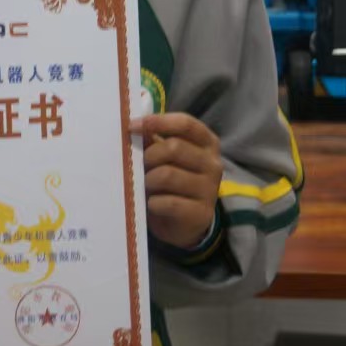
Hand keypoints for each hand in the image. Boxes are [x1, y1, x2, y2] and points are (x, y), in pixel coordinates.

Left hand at [132, 112, 221, 250]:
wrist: (185, 223)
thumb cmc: (173, 182)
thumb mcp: (167, 158)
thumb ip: (155, 140)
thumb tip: (135, 126)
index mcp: (207, 143)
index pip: (185, 124)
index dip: (158, 122)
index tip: (132, 126)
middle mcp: (213, 164)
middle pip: (173, 147)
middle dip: (149, 156)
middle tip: (139, 166)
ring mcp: (209, 189)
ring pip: (167, 175)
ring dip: (148, 180)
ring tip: (146, 186)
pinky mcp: (201, 213)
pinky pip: (168, 202)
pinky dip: (154, 203)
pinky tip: (153, 204)